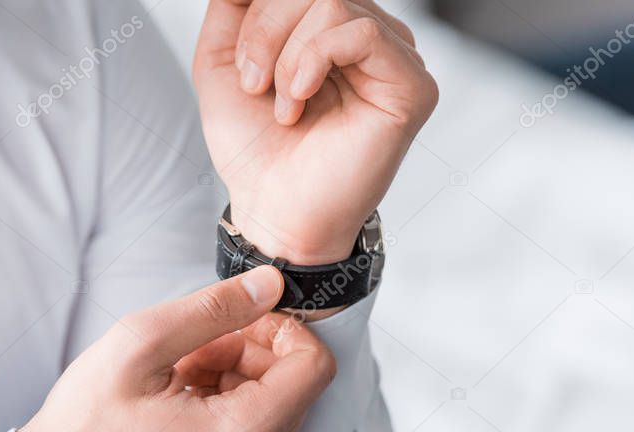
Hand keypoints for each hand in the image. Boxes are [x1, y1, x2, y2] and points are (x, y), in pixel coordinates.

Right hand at [17, 266, 335, 431]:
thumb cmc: (85, 423)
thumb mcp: (141, 343)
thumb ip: (214, 308)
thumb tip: (270, 285)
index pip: (314, 367)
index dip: (285, 329)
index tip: (243, 319)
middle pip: (295, 387)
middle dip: (253, 351)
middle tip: (196, 346)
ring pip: (275, 408)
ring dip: (237, 376)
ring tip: (181, 372)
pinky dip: (229, 406)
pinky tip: (181, 397)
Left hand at [194, 0, 437, 264]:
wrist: (273, 209)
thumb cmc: (256, 149)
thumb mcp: (222, 60)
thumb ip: (235, 6)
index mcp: (330, 29)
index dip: (260, 13)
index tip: (243, 65)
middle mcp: (367, 38)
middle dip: (265, 29)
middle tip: (253, 85)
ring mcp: (395, 59)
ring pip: (334, 2)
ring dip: (286, 55)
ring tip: (284, 105)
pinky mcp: (411, 86)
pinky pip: (361, 33)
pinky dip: (314, 60)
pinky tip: (302, 99)